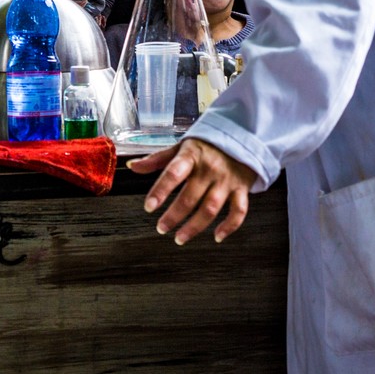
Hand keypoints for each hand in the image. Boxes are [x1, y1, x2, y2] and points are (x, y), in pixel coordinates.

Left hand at [128, 138, 254, 244]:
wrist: (241, 135)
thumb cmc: (206, 145)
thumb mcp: (181, 147)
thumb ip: (157, 159)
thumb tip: (132, 166)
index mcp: (192, 156)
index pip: (173, 174)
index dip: (160, 191)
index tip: (148, 207)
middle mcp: (210, 169)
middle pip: (190, 197)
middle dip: (174, 216)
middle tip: (161, 228)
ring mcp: (226, 180)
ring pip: (210, 209)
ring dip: (194, 227)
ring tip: (179, 238)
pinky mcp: (241, 189)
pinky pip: (238, 211)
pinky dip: (229, 226)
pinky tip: (217, 237)